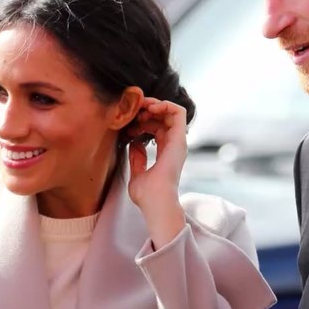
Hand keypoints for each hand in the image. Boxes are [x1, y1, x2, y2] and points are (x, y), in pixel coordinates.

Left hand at [127, 98, 187, 245]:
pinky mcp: (179, 139)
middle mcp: (173, 145)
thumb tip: (134, 144)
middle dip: (147, 110)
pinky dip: (165, 105)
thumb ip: (136, 158)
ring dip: (155, 105)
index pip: (157, 128)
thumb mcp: (136, 174)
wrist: (156, 204)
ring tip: (141, 108)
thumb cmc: (147, 196)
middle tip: (133, 112)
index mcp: (165, 152)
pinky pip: (179, 113)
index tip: (128, 126)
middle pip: (163, 118)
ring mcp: (177, 142)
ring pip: (171, 112)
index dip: (143, 121)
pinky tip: (150, 108)